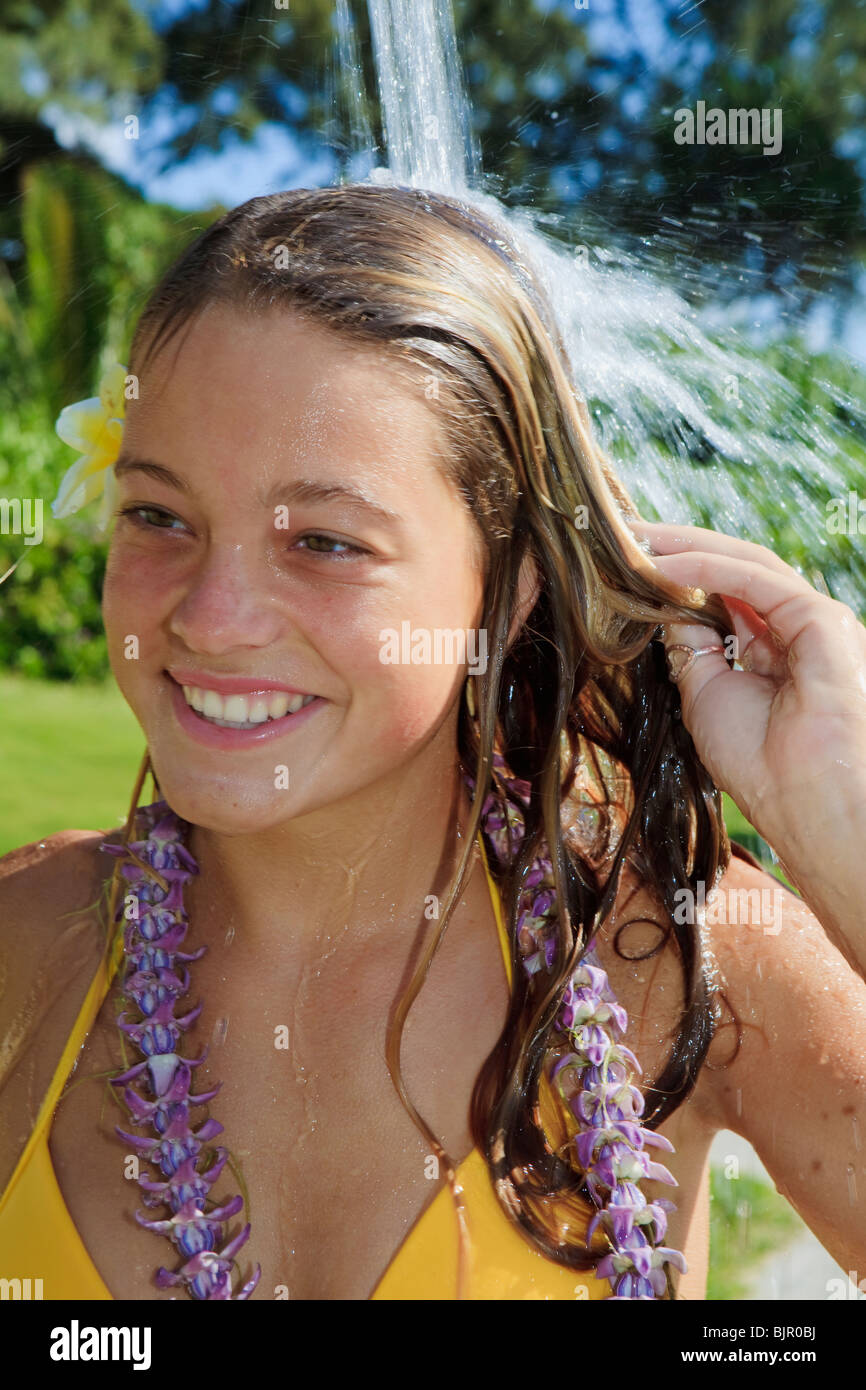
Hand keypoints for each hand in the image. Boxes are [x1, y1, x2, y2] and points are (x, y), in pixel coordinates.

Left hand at [630, 520, 865, 861]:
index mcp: (773, 654)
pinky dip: (708, 566)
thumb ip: (691, 648)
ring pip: (745, 566)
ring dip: (688, 548)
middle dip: (679, 551)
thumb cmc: (761, 763)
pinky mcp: (820, 616)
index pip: (724, 600)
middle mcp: (796, 631)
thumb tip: (667, 606)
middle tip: (627, 535)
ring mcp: (812, 621)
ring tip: (638, 538)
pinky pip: (755, 578)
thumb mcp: (705, 695)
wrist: (806, 800)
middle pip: (733, 574)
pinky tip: (666, 563)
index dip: (678, 579)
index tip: (630, 564)